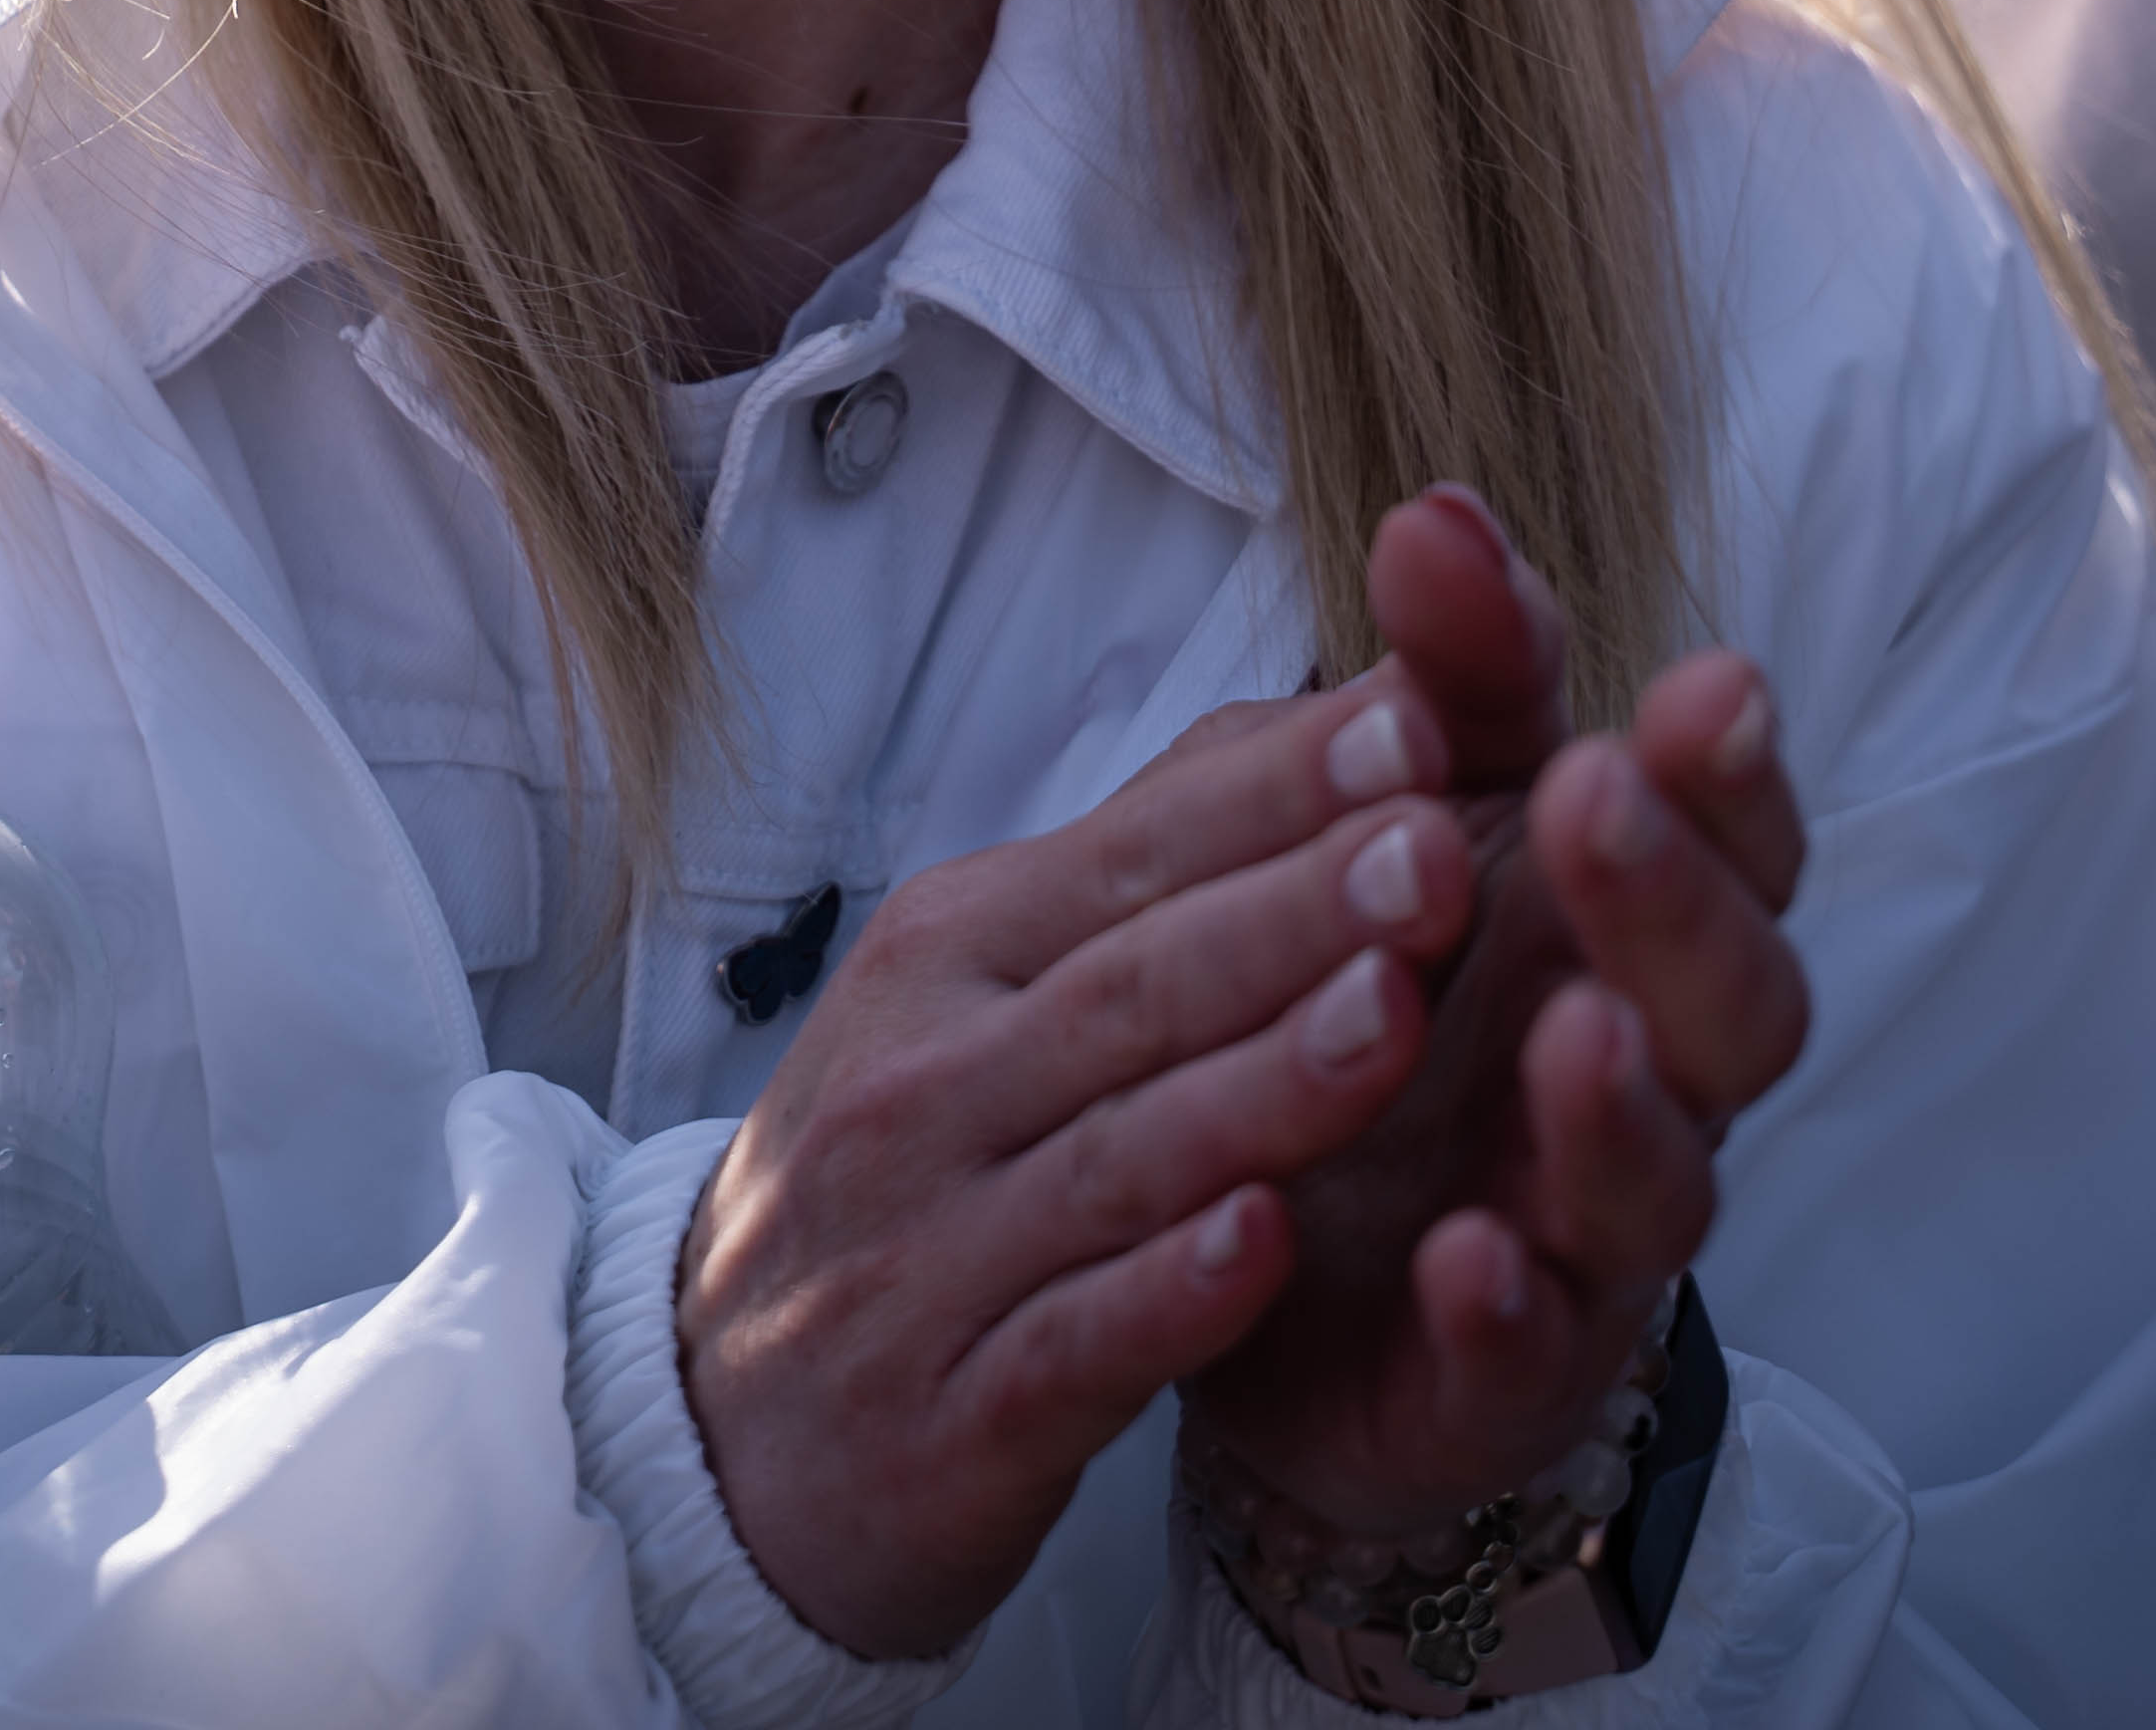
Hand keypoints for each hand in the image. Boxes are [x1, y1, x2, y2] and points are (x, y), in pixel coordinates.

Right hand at [681, 638, 1492, 1656]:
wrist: (711, 1435)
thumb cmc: (899, 1177)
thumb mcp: (969, 1002)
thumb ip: (1134, 888)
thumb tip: (1314, 727)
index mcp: (945, 955)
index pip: (1133, 852)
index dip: (1281, 793)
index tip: (1431, 721)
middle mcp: (924, 1084)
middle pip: (1135, 986)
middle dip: (1297, 914)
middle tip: (1443, 848)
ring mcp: (930, 1255)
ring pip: (1119, 1156)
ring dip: (1264, 1087)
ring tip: (1400, 1016)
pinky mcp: (952, 1420)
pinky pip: (1073, 1343)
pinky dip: (1168, 1296)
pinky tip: (1265, 1248)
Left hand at [1180, 492, 1812, 1550]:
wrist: (1263, 1266)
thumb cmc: (1385, 1001)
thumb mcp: (1406, 815)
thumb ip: (1450, 680)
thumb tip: (1436, 507)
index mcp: (1635, 925)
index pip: (1734, 839)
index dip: (1731, 772)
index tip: (1703, 682)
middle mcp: (1649, 1076)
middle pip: (1736, 1000)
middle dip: (1680, 899)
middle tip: (1602, 796)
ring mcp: (1587, 1236)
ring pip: (1665, 1181)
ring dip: (1628, 1103)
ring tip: (1573, 1028)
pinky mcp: (1501, 1374)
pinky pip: (1530, 1348)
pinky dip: (1507, 1304)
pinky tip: (1464, 1256)